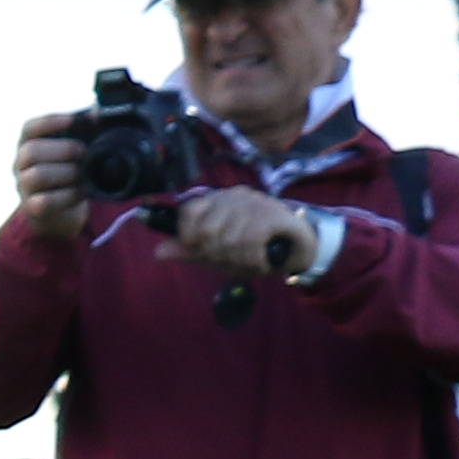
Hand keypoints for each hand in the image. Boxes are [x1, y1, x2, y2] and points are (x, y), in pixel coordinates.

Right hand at [10, 115, 93, 245]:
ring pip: (37, 176)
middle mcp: (21, 164)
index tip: (74, 120)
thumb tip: (98, 112)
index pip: (30, 128)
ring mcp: (24, 187)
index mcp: (29, 144)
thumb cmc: (70, 172)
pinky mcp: (32, 208)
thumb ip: (83, 130)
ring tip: (84, 174)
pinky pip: (45, 201)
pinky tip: (82, 190)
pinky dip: (68, 195)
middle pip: (31, 151)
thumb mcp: (74, 149)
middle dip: (63, 150)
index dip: (51, 122)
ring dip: (67, 173)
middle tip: (84, 153)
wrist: (63, 211)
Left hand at [166, 188, 319, 284]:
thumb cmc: (255, 248)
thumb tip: (158, 251)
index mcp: (217, 201)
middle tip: (235, 261)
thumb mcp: (218, 253)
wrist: (300, 247)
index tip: (203, 250)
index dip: (189, 237)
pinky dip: (254, 261)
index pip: (188, 212)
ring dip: (240, 262)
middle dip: (219, 256)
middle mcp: (234, 196)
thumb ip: (189, 251)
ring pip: (229, 242)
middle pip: (206, 232)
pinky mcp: (273, 215)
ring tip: (251, 261)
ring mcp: (255, 203)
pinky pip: (250, 244)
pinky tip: (262, 262)